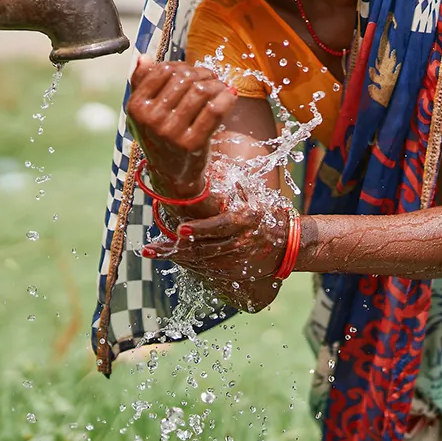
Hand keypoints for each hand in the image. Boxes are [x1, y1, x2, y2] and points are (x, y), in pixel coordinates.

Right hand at [126, 58, 236, 198]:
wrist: (171, 174)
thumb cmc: (159, 136)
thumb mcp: (143, 112)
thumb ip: (141, 83)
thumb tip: (143, 57)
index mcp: (136, 107)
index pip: (164, 71)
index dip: (183, 66)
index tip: (192, 71)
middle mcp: (151, 120)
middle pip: (185, 78)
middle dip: (203, 73)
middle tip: (211, 78)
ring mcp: (171, 133)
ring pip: (201, 91)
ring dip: (216, 84)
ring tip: (220, 87)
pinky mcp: (192, 144)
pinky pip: (215, 109)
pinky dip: (226, 97)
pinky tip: (230, 95)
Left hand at [146, 187, 290, 302]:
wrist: (289, 245)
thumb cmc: (270, 216)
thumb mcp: (257, 198)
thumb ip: (237, 187)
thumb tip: (217, 168)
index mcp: (245, 221)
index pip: (218, 226)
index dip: (198, 229)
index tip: (179, 229)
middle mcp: (240, 242)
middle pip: (203, 248)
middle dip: (175, 249)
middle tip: (151, 248)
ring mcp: (236, 260)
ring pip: (202, 261)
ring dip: (177, 258)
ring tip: (156, 252)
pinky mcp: (235, 273)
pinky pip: (208, 271)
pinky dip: (190, 265)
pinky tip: (174, 259)